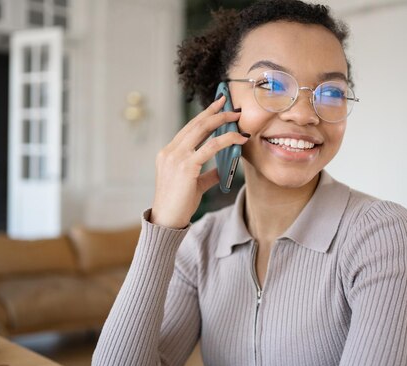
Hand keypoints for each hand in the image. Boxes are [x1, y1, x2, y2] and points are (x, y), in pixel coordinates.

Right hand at [150, 95, 248, 228]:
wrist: (167, 220)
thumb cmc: (178, 204)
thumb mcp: (193, 184)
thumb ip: (207, 174)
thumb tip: (224, 168)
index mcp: (169, 152)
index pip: (189, 128)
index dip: (205, 115)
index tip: (218, 105)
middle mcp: (171, 151)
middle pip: (196, 123)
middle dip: (215, 111)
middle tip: (231, 105)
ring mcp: (176, 157)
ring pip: (202, 129)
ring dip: (222, 120)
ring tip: (237, 117)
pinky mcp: (186, 166)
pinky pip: (211, 146)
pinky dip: (227, 139)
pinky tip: (239, 138)